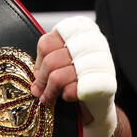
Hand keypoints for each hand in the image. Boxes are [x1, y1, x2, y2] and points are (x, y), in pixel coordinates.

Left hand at [30, 15, 117, 136]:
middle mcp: (95, 42)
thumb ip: (49, 56)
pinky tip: (69, 97)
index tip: (39, 71)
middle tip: (38, 90)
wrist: (98, 105)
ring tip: (48, 97)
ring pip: (58, 76)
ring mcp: (102, 62)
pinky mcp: (104, 84)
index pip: (47, 41)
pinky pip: (72, 90)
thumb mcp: (61, 61)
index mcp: (82, 30)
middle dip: (41, 79)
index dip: (39, 60)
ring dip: (49, 91)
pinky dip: (65, 96)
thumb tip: (32, 71)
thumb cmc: (77, 80)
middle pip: (50, 59)